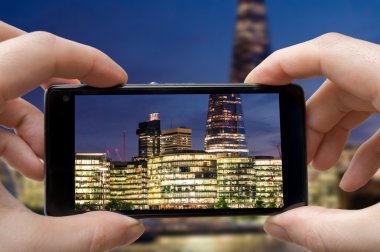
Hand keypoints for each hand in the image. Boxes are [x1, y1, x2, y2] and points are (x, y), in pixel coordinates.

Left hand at [0, 21, 143, 250]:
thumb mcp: (11, 243)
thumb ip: (78, 236)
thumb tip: (130, 229)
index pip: (39, 51)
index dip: (87, 60)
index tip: (114, 79)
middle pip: (8, 42)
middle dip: (49, 73)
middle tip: (74, 103)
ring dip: (29, 113)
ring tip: (42, 160)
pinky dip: (6, 125)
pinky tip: (20, 165)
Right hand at [245, 33, 379, 250]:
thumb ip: (327, 232)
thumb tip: (277, 226)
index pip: (328, 53)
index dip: (282, 63)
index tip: (253, 87)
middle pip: (336, 81)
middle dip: (304, 119)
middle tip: (289, 152)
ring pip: (357, 94)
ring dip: (328, 129)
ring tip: (315, 165)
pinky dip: (360, 141)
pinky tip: (349, 178)